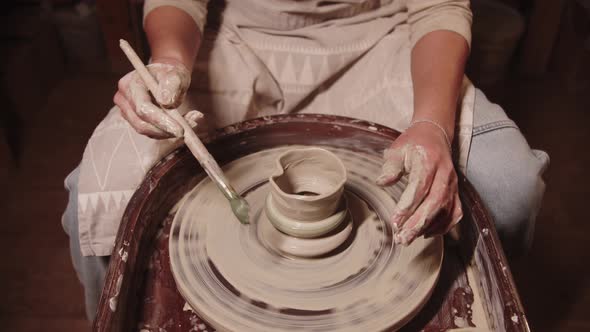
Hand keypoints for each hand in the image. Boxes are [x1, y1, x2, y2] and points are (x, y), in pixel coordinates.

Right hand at [114, 59, 196, 138]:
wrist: (166, 78)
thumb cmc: (171, 74)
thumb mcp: (176, 75)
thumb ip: (172, 84)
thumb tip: (165, 101)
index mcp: (130, 84)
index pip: (142, 107)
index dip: (160, 120)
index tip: (180, 130)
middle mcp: (124, 99)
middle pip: (141, 123)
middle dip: (166, 129)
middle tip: (188, 130)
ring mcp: (127, 112)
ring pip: (146, 130)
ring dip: (169, 132)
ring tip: (191, 123)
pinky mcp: (135, 121)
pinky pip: (151, 132)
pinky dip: (167, 132)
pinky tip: (183, 124)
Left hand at [376, 122, 462, 244]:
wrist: (435, 135)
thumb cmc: (413, 143)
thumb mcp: (397, 148)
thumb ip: (390, 166)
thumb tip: (382, 182)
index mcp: (429, 161)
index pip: (420, 187)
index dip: (408, 206)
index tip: (395, 221)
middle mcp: (444, 174)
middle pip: (434, 203)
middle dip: (417, 223)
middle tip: (402, 238)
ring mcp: (452, 184)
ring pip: (445, 211)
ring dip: (427, 228)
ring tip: (409, 238)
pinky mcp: (456, 192)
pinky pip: (454, 213)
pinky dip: (442, 226)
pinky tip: (426, 233)